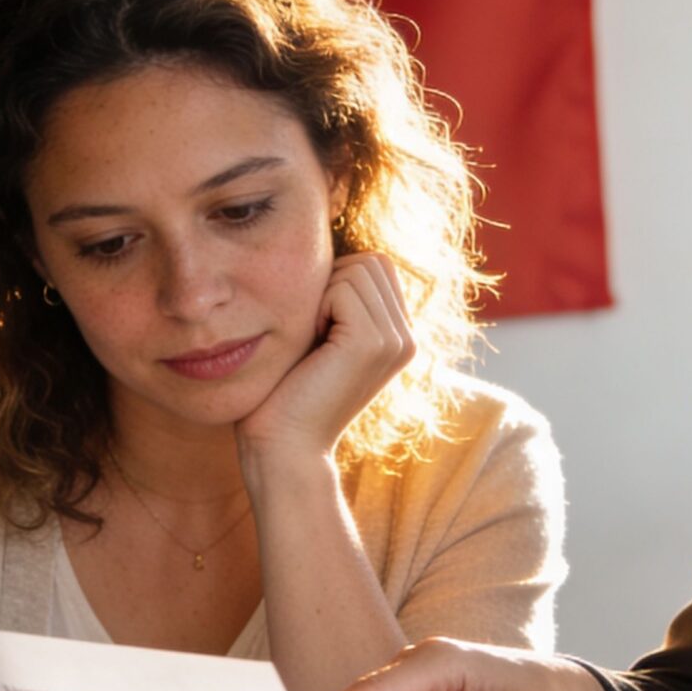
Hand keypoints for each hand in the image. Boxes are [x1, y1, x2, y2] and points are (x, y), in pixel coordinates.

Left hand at [236, 252, 415, 462]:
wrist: (283, 447)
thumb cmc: (286, 393)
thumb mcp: (319, 335)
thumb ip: (338, 297)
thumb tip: (329, 243)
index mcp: (400, 335)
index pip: (376, 265)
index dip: (336, 282)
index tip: (316, 329)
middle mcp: (408, 337)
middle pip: (371, 261)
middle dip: (331, 284)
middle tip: (313, 334)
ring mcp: (397, 340)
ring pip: (357, 268)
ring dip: (322, 296)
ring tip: (313, 342)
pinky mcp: (375, 343)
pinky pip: (343, 286)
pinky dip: (316, 307)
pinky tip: (311, 345)